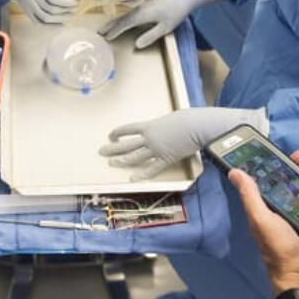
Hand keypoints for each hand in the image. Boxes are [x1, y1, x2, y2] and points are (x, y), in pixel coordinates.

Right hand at [0, 0, 76, 23]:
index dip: (68, 2)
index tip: (77, 1)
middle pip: (50, 9)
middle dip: (66, 10)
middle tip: (76, 8)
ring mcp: (26, 4)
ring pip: (45, 18)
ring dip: (60, 19)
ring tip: (70, 15)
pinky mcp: (25, 9)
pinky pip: (38, 22)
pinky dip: (50, 26)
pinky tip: (61, 23)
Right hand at [99, 0, 192, 48]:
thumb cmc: (176, 12)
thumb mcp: (165, 28)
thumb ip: (151, 36)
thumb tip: (136, 45)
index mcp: (142, 14)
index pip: (124, 23)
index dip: (114, 31)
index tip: (106, 37)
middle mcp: (140, 8)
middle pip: (121, 18)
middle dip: (110, 25)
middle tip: (99, 32)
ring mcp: (143, 5)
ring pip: (125, 14)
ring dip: (115, 20)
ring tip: (107, 26)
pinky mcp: (147, 3)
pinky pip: (130, 11)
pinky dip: (123, 16)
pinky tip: (122, 18)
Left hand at [99, 106, 268, 180]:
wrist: (197, 126)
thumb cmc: (187, 119)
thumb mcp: (170, 119)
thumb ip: (162, 126)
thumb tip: (163, 128)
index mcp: (149, 125)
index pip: (128, 129)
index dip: (117, 132)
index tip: (110, 136)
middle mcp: (149, 138)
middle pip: (126, 144)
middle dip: (112, 148)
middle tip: (101, 151)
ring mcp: (156, 149)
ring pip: (134, 157)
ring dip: (122, 160)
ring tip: (111, 163)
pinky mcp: (166, 158)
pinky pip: (152, 169)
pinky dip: (142, 175)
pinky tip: (132, 179)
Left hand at [230, 153, 298, 293]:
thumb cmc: (280, 248)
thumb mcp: (262, 220)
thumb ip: (250, 196)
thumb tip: (234, 171)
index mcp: (262, 210)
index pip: (262, 182)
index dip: (266, 166)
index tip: (273, 151)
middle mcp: (276, 212)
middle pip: (283, 184)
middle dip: (290, 168)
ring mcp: (294, 218)